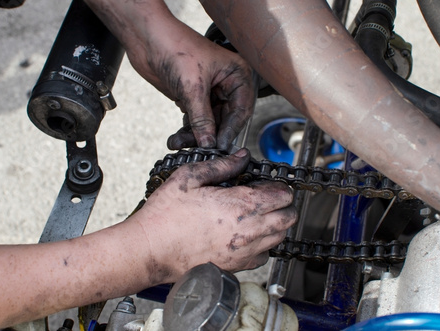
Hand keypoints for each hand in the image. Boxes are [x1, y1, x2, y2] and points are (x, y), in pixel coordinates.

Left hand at [125, 5, 254, 149]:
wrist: (147, 39)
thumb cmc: (175, 48)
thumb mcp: (192, 87)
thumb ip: (202, 118)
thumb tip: (210, 143)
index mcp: (237, 75)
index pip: (241, 110)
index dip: (230, 129)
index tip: (219, 146)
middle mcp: (226, 84)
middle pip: (225, 119)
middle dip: (210, 135)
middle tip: (200, 150)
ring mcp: (210, 92)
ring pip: (209, 123)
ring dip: (195, 135)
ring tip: (180, 143)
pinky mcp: (193, 98)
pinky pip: (195, 120)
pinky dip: (186, 130)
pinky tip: (176, 138)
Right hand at [133, 148, 296, 283]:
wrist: (150, 250)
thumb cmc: (166, 215)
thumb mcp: (189, 178)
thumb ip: (221, 165)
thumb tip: (242, 157)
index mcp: (242, 206)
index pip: (283, 195)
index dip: (277, 186)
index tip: (265, 183)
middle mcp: (250, 231)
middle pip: (289, 217)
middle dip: (282, 204)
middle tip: (265, 197)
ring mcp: (245, 252)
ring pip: (280, 237)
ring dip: (275, 224)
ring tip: (255, 215)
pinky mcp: (236, 267)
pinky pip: (263, 256)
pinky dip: (262, 245)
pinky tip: (245, 235)